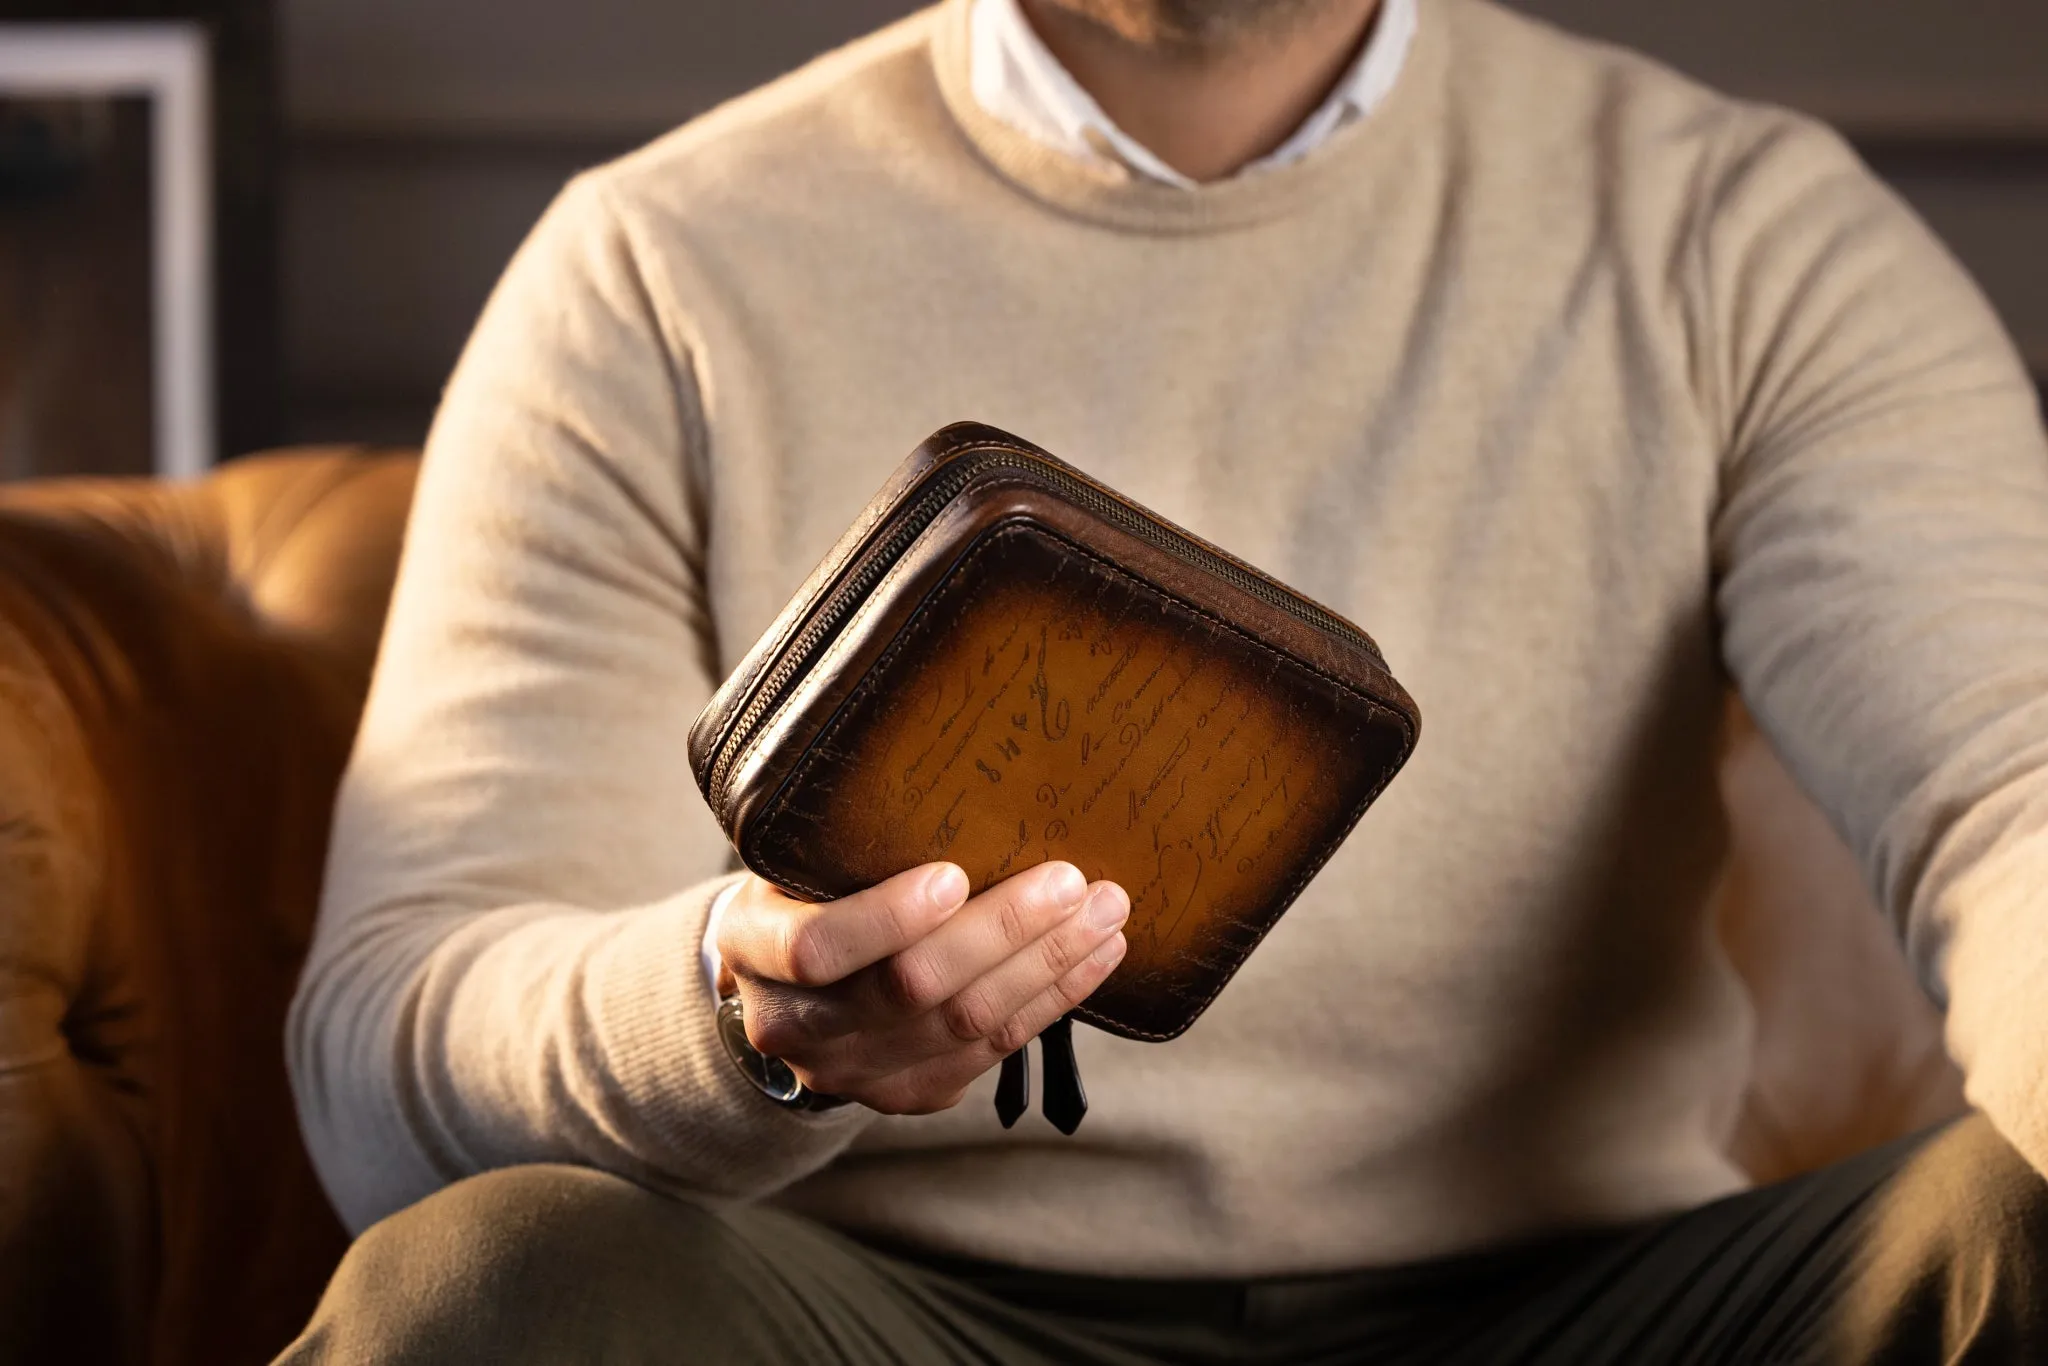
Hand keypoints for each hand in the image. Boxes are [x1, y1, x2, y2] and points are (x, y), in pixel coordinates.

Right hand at [715, 861, 1128, 1114]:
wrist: (785, 981)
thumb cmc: (806, 890)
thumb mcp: (798, 857)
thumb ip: (850, 839)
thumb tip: (970, 778)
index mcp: (755, 949)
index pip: (817, 948)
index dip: (888, 918)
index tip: (954, 874)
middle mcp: (795, 1024)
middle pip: (910, 988)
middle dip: (1002, 932)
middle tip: (1070, 882)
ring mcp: (850, 1071)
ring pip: (964, 1025)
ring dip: (1047, 966)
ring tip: (1104, 915)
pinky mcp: (906, 1093)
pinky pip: (991, 1053)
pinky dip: (1052, 1002)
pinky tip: (1095, 959)